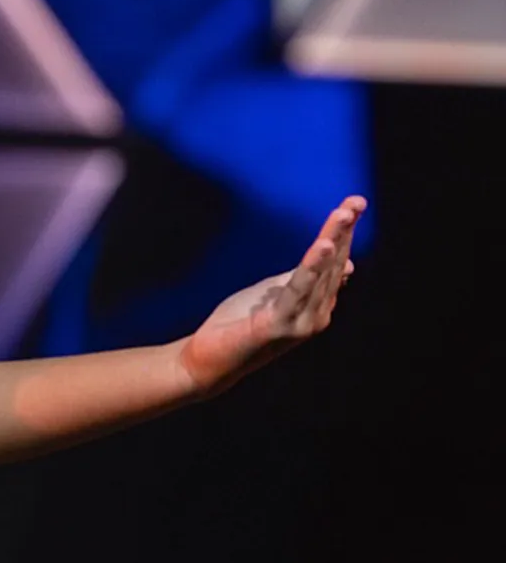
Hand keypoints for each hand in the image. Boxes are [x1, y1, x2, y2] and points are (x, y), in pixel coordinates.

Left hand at [178, 196, 364, 395]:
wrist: (207, 361)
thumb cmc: (238, 324)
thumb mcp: (275, 292)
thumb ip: (305, 276)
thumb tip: (345, 261)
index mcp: (316, 305)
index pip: (335, 262)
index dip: (345, 232)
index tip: (355, 203)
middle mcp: (316, 315)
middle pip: (333, 264)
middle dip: (343, 231)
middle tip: (356, 201)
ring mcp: (301, 323)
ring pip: (320, 273)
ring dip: (333, 240)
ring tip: (344, 214)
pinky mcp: (279, 325)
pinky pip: (297, 289)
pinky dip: (311, 266)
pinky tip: (323, 245)